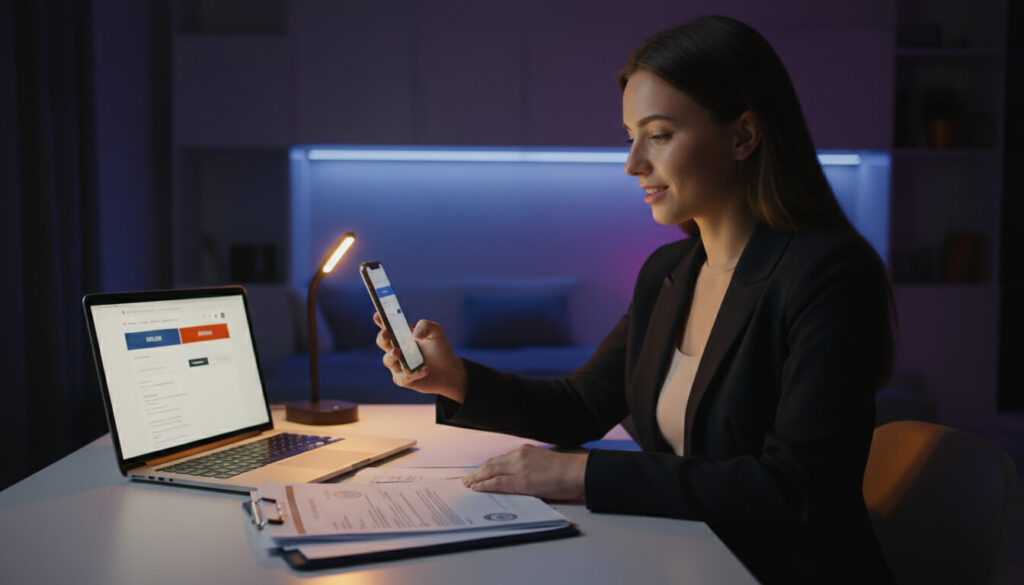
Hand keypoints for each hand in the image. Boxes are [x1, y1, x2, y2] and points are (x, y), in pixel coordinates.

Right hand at [374, 313, 466, 402]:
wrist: (449, 370)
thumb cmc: (439, 349)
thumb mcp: (436, 332)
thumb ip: (425, 326)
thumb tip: (413, 335)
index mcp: (402, 336)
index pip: (387, 326)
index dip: (380, 320)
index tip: (377, 315)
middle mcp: (397, 349)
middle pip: (382, 342)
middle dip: (382, 338)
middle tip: (386, 334)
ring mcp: (398, 365)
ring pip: (388, 360)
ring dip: (391, 356)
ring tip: (398, 352)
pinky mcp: (404, 379)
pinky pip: (403, 376)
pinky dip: (414, 373)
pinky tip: (426, 369)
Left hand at [462, 445, 587, 501]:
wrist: (577, 472)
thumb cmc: (566, 471)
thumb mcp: (543, 463)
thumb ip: (528, 467)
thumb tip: (517, 478)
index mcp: (525, 451)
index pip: (500, 459)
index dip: (487, 466)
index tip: (478, 471)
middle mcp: (519, 456)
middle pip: (492, 464)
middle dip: (477, 472)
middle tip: (467, 479)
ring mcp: (520, 468)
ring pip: (491, 471)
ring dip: (478, 479)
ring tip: (469, 485)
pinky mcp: (522, 481)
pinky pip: (498, 483)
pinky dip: (485, 485)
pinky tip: (478, 488)